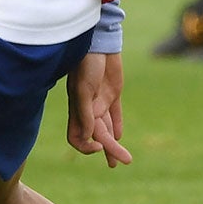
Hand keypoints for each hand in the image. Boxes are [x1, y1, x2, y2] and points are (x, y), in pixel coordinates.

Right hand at [65, 52, 131, 167]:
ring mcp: (100, 101)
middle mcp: (88, 108)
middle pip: (97, 136)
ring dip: (114, 144)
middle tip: (125, 162)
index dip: (87, 146)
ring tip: (124, 159)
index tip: (99, 146)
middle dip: (109, 150)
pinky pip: (115, 114)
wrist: (97, 42)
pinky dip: (117, 126)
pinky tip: (120, 136)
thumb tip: (89, 137)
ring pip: (106, 128)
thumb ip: (85, 113)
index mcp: (77, 109)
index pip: (77, 137)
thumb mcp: (83, 89)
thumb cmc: (86, 63)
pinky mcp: (112, 92)